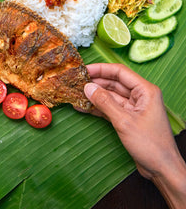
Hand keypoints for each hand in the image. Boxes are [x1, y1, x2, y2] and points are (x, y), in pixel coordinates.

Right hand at [83, 63, 185, 207]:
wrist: (162, 169)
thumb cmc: (151, 145)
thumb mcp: (124, 122)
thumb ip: (105, 103)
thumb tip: (88, 88)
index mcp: (145, 90)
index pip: (120, 72)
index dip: (101, 69)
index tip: (84, 70)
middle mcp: (140, 96)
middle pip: (115, 83)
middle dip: (96, 82)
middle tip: (77, 82)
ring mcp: (134, 108)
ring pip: (111, 96)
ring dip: (95, 96)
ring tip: (77, 93)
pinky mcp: (128, 119)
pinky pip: (111, 108)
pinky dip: (98, 108)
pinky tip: (83, 107)